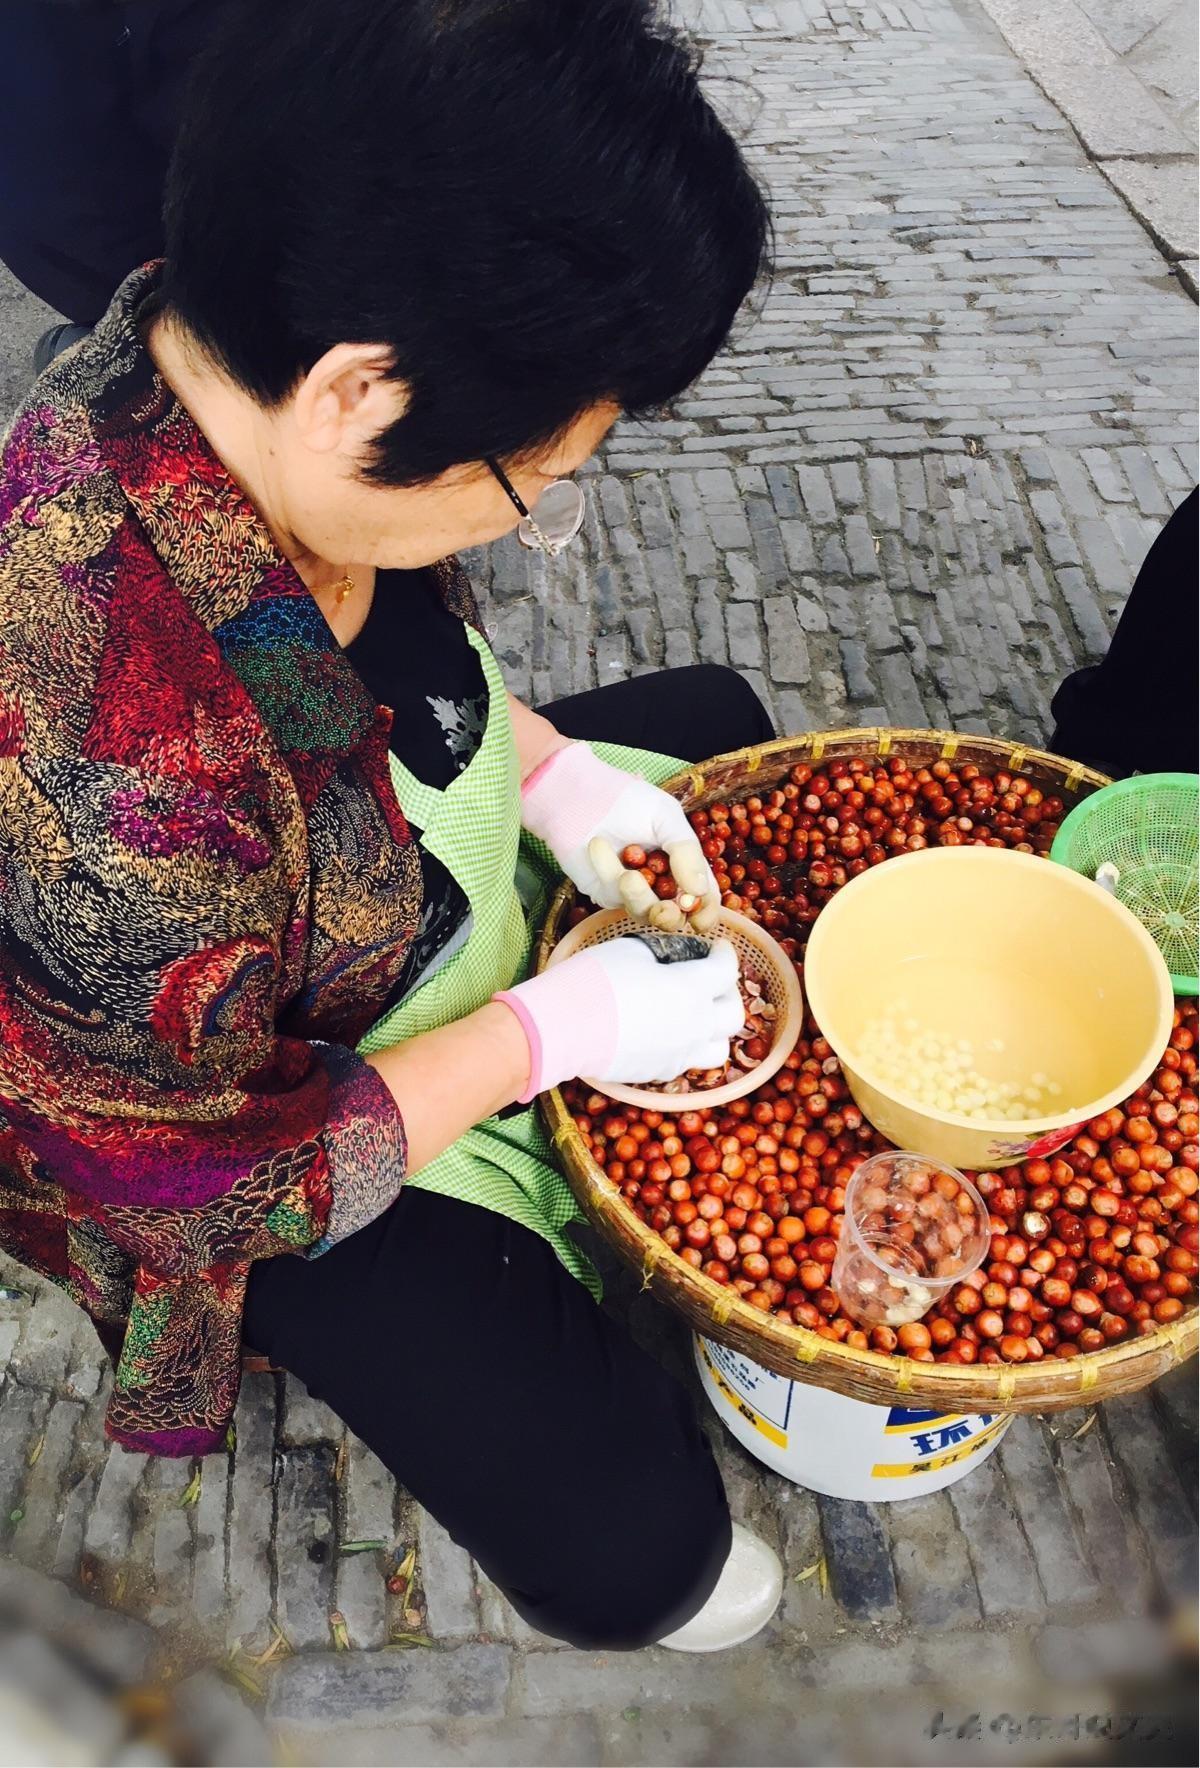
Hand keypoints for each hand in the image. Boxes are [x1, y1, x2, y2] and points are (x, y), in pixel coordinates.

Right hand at [495, 937, 742, 1099]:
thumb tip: (669, 960)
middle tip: (711, 980)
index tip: (717, 948)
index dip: (725, 954)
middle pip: (734, 1014)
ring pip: (718, 1047)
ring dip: (715, 1028)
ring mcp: (679, 1054)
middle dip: (728, 992)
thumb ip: (662, 955)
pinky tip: (668, 1031)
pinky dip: (687, 1045)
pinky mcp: (659, 1072)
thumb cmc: (595, 979)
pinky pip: (687, 1060)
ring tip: (698, 1015)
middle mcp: (695, 1025)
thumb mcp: (632, 951)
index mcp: (692, 989)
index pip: (726, 970)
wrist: (561, 1028)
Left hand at [520, 742, 719, 931]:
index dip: (705, 912)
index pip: (704, 897)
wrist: (581, 796)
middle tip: (665, 908)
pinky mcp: (607, 893)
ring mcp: (635, 892)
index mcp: (685, 864)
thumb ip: (687, 851)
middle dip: (671, 917)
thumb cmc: (628, 801)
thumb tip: (698, 891)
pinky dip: (608, 872)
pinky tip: (597, 846)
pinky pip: (614, 897)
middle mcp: (663, 883)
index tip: (699, 918)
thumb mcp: (666, 817)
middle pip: (676, 918)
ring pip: (645, 914)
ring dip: (638, 897)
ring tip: (627, 875)